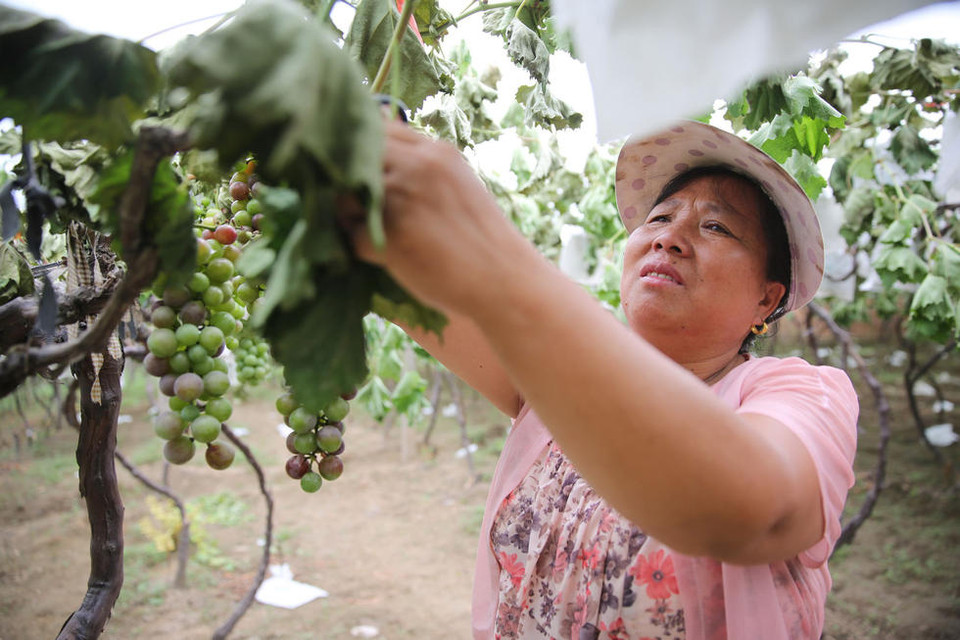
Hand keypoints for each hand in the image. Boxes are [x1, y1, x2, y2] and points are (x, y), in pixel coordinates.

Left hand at [347, 121, 535, 315]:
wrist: (505, 280)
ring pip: (344, 196)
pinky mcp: (391, 236)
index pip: (378, 130)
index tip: (365, 175)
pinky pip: (352, 235)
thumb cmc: (481, 238)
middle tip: (362, 209)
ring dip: (350, 216)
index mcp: (436, 152)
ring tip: (376, 234)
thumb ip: (423, 166)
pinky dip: (362, 249)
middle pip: (353, 158)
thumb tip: (378, 145)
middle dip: (349, 182)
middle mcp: (417, 167)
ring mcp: (403, 199)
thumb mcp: (458, 185)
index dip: (363, 154)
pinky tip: (387, 257)